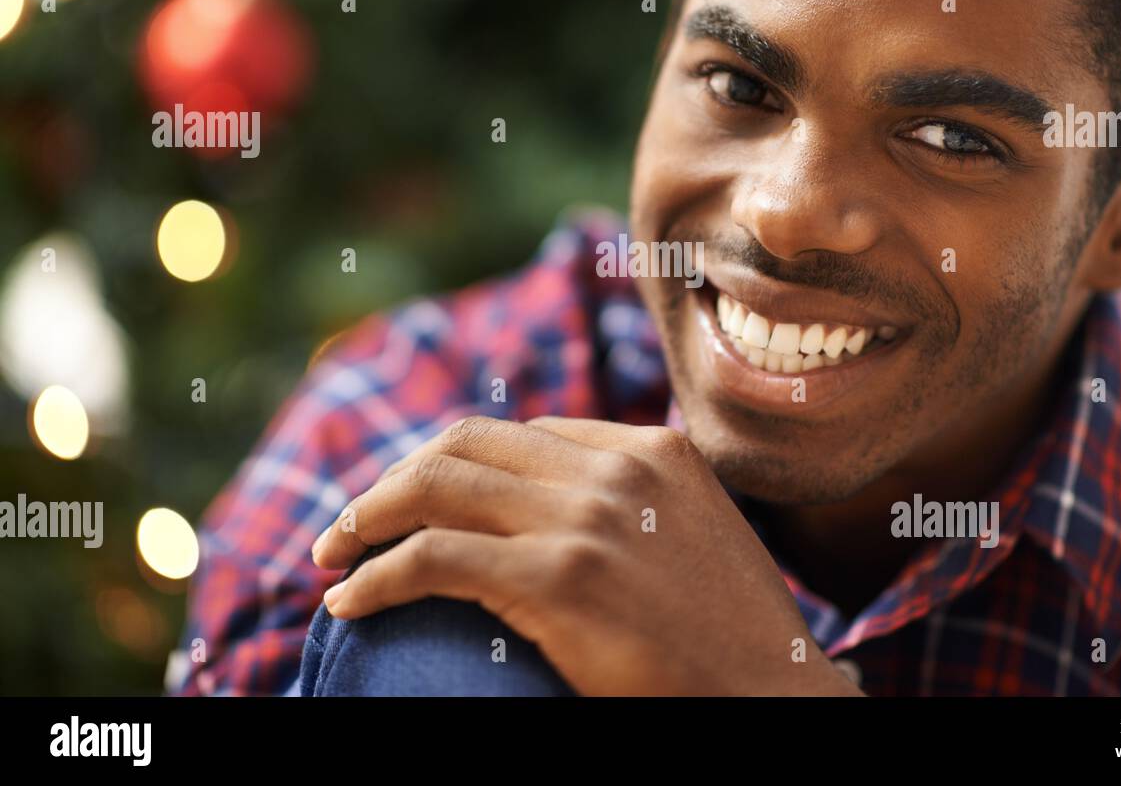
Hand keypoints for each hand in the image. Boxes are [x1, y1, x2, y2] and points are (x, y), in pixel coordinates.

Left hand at [311, 415, 861, 695]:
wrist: (774, 699)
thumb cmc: (734, 635)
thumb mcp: (695, 535)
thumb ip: (635, 501)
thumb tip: (547, 502)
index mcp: (652, 449)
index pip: (520, 434)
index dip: (453, 467)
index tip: (416, 506)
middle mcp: (616, 468)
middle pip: (465, 443)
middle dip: (395, 479)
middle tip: (353, 525)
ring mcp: (587, 519)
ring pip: (435, 484)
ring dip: (366, 517)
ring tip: (334, 553)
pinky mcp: (559, 579)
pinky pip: (431, 558)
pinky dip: (375, 575)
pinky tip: (351, 603)